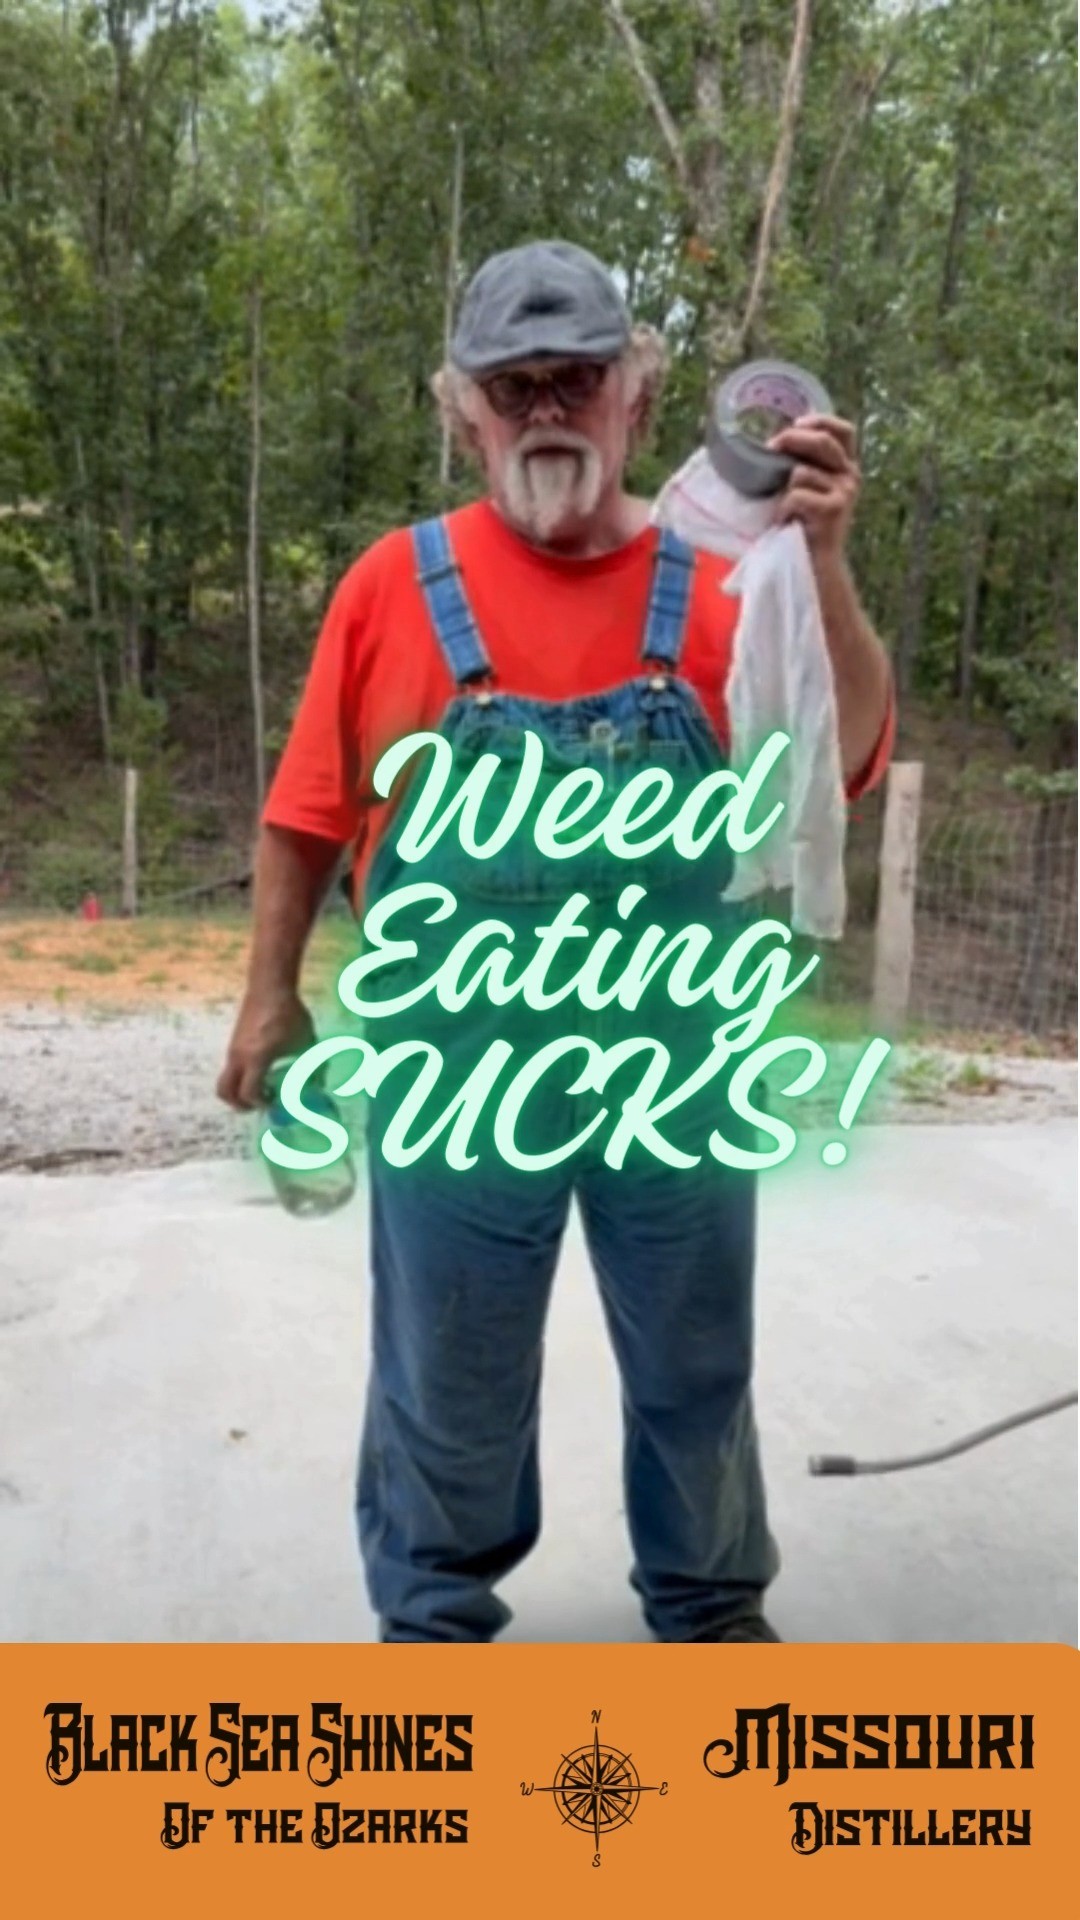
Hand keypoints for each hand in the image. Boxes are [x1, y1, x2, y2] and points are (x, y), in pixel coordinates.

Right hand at [216, 988, 315, 1111]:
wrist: (269, 987)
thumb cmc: (289, 1015)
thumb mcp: (306, 1042)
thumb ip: (314, 1066)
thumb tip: (320, 1086)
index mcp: (256, 1059)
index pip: (249, 1093)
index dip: (261, 1104)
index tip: (275, 1102)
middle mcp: (238, 1057)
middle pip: (225, 1092)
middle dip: (240, 1105)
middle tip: (259, 1105)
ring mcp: (232, 1050)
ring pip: (225, 1080)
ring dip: (238, 1091)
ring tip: (261, 1089)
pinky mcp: (233, 1044)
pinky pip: (230, 1069)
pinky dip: (240, 1078)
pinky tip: (261, 1071)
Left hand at [767, 412, 860, 560]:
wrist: (817, 565)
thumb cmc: (804, 525)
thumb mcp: (809, 489)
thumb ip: (804, 465)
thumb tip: (776, 441)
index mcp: (846, 467)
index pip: (844, 431)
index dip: (821, 420)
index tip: (798, 422)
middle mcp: (851, 476)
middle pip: (821, 442)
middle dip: (791, 439)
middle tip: (770, 448)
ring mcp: (844, 493)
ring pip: (800, 473)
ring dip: (783, 490)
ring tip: (785, 509)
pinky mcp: (833, 510)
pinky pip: (795, 496)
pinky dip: (783, 509)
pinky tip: (786, 522)